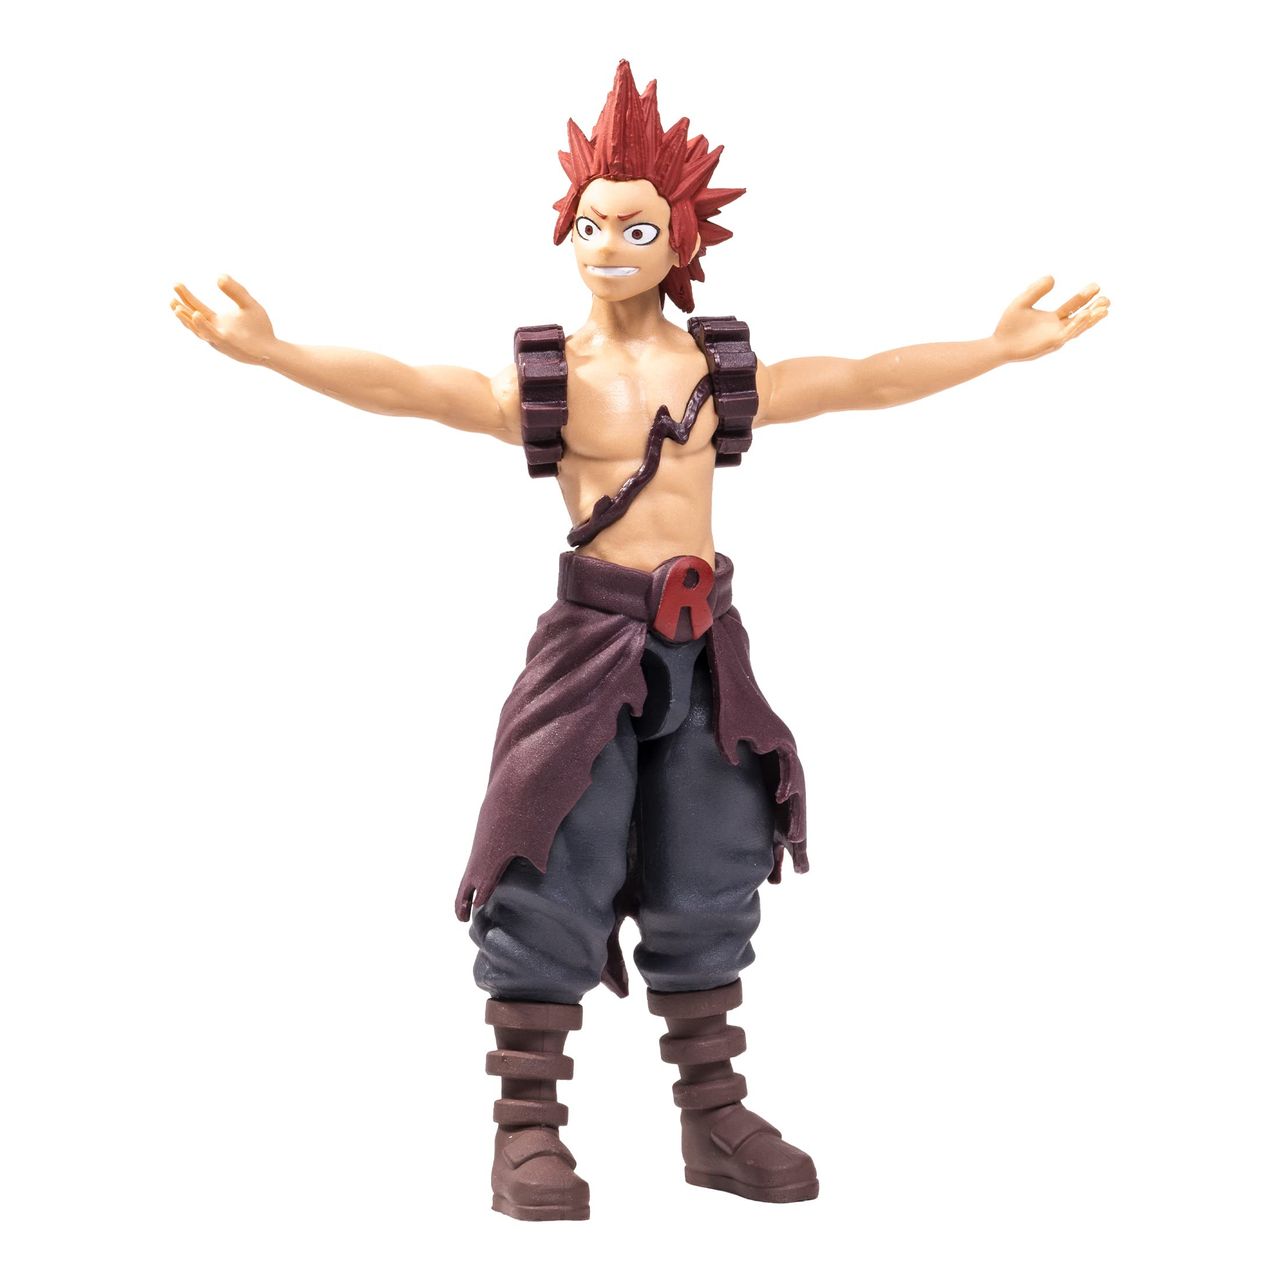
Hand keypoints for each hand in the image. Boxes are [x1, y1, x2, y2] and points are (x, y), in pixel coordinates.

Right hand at [170, 275, 275, 363]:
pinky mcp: (226, 345)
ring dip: (186, 318)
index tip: (176, 284)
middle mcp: (213, 331)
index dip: (186, 296)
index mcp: (216, 321)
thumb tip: (220, 276)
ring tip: (176, 306)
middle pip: (192, 317)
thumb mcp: (248, 304)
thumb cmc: (260, 328)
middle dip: (181, 306)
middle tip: (173, 292)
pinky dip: (203, 326)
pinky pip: (211, 335)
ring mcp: (218, 339)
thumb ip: (236, 291)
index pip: (196, 307)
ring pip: (197, 329)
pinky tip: (196, 314)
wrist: (271, 348)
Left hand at [994, 276, 1108, 361]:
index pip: (1074, 305)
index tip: (1096, 286)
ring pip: (1078, 327)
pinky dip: (1077, 324)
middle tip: (1107, 299)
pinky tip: (1085, 314)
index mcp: (1053, 318)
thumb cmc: (1008, 326)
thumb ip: (1036, 290)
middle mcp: (1058, 328)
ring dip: (1091, 318)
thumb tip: (1053, 277)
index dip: (1085, 296)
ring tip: (1104, 307)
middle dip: (1095, 309)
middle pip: (1081, 317)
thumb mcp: (1022, 302)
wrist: (998, 345)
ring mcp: (1056, 337)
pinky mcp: (1051, 344)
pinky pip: (1067, 333)